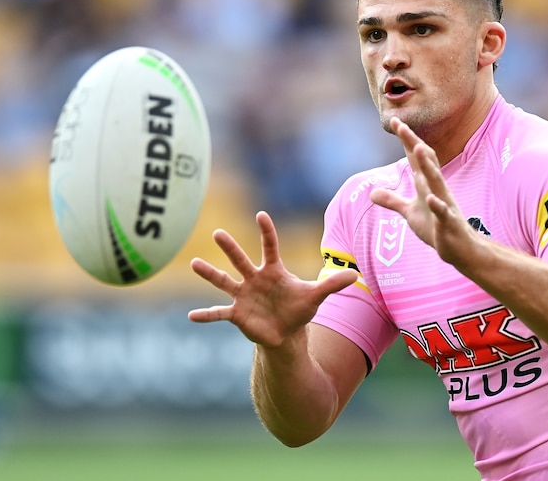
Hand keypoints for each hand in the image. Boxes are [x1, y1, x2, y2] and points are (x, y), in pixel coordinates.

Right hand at [188, 211, 358, 347]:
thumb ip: (332, 284)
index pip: (270, 247)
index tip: (261, 215)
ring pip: (224, 281)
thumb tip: (356, 274)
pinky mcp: (237, 314)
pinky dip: (206, 315)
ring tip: (193, 263)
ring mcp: (243, 295)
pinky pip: (219, 313)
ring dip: (209, 273)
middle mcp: (254, 279)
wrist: (286, 333)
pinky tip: (191, 316)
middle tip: (217, 233)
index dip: (267, 232)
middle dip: (230, 248)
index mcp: (273, 270)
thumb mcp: (316, 296)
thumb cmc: (299, 309)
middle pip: (241, 260)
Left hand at [369, 117, 476, 265]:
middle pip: (426, 162)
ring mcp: (444, 204)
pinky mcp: (448, 222)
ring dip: (429, 166)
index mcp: (427, 184)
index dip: (406, 140)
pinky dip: (437, 204)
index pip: (416, 158)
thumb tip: (372, 193)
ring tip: (419, 149)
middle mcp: (437, 189)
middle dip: (415, 144)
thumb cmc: (436, 227)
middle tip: (402, 126)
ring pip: (436, 181)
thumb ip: (393, 201)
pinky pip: (443, 212)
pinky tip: (431, 198)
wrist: (459, 248)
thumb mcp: (410, 212)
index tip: (395, 121)